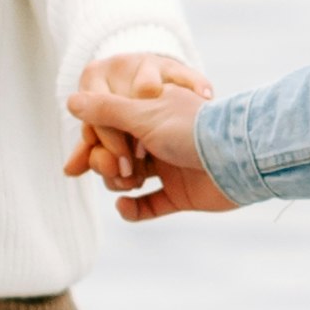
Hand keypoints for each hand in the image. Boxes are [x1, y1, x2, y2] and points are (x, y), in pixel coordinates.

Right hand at [64, 51, 228, 216]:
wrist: (240, 158)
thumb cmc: (192, 128)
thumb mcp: (143, 114)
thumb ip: (105, 110)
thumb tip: (70, 100)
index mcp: (150, 114)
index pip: (108, 128)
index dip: (93, 141)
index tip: (88, 150)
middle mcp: (158, 139)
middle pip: (114, 155)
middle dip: (105, 164)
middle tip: (115, 169)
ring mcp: (169, 167)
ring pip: (127, 180)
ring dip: (119, 183)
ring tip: (129, 182)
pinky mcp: (180, 194)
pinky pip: (148, 206)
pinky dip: (133, 209)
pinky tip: (124, 205)